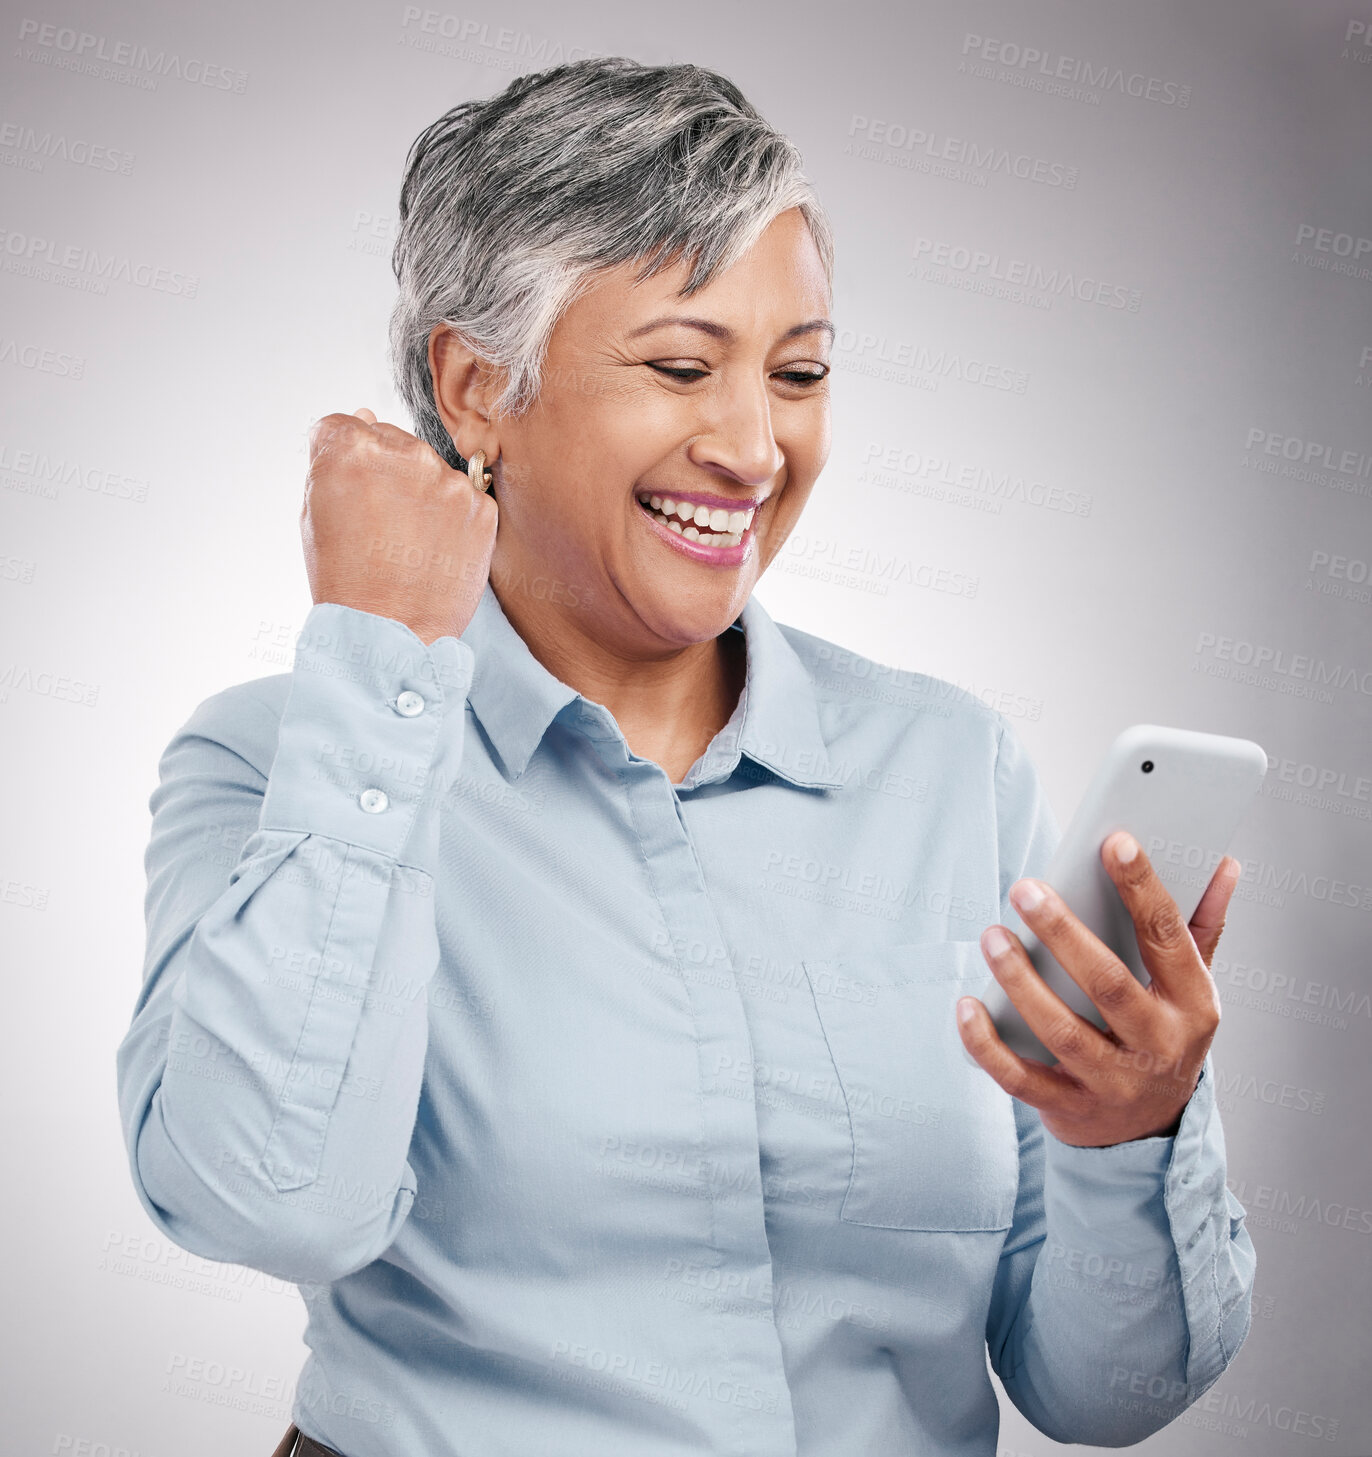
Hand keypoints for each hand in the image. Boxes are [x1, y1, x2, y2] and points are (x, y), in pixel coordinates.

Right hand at [301, 406, 496, 644]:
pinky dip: (450, 517)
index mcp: (350, 448)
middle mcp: (403, 453)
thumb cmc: (346, 580)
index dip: (341, 461)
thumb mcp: (314, 514)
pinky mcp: (480, 506)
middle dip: (383, 471)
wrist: (392, 635)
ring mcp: (447, 479)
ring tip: (406, 541)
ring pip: (428, 467)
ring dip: (419, 492)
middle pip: (390, 440)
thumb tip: (363, 417)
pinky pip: (461, 496)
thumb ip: (334, 461)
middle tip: (378, 523)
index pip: (344, 425)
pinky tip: (432, 549)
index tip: (348, 492)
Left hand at [956, 831, 1241, 1146]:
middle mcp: (1158, 1046)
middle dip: (1063, 932)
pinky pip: (1019, 1079)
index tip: (1114, 841)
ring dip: (1020, 981)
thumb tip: (1223, 863)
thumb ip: (1202, 926)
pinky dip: (986, 1044)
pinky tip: (966, 1006)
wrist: (1149, 1131)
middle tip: (1025, 888)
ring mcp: (1114, 1083)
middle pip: (1107, 983)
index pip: (1167, 936)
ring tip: (991, 936)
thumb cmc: (1165, 1034)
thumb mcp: (1193, 988)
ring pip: (1060, 1031)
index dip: (1143, 887)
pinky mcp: (1069, 1109)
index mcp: (1193, 1004)